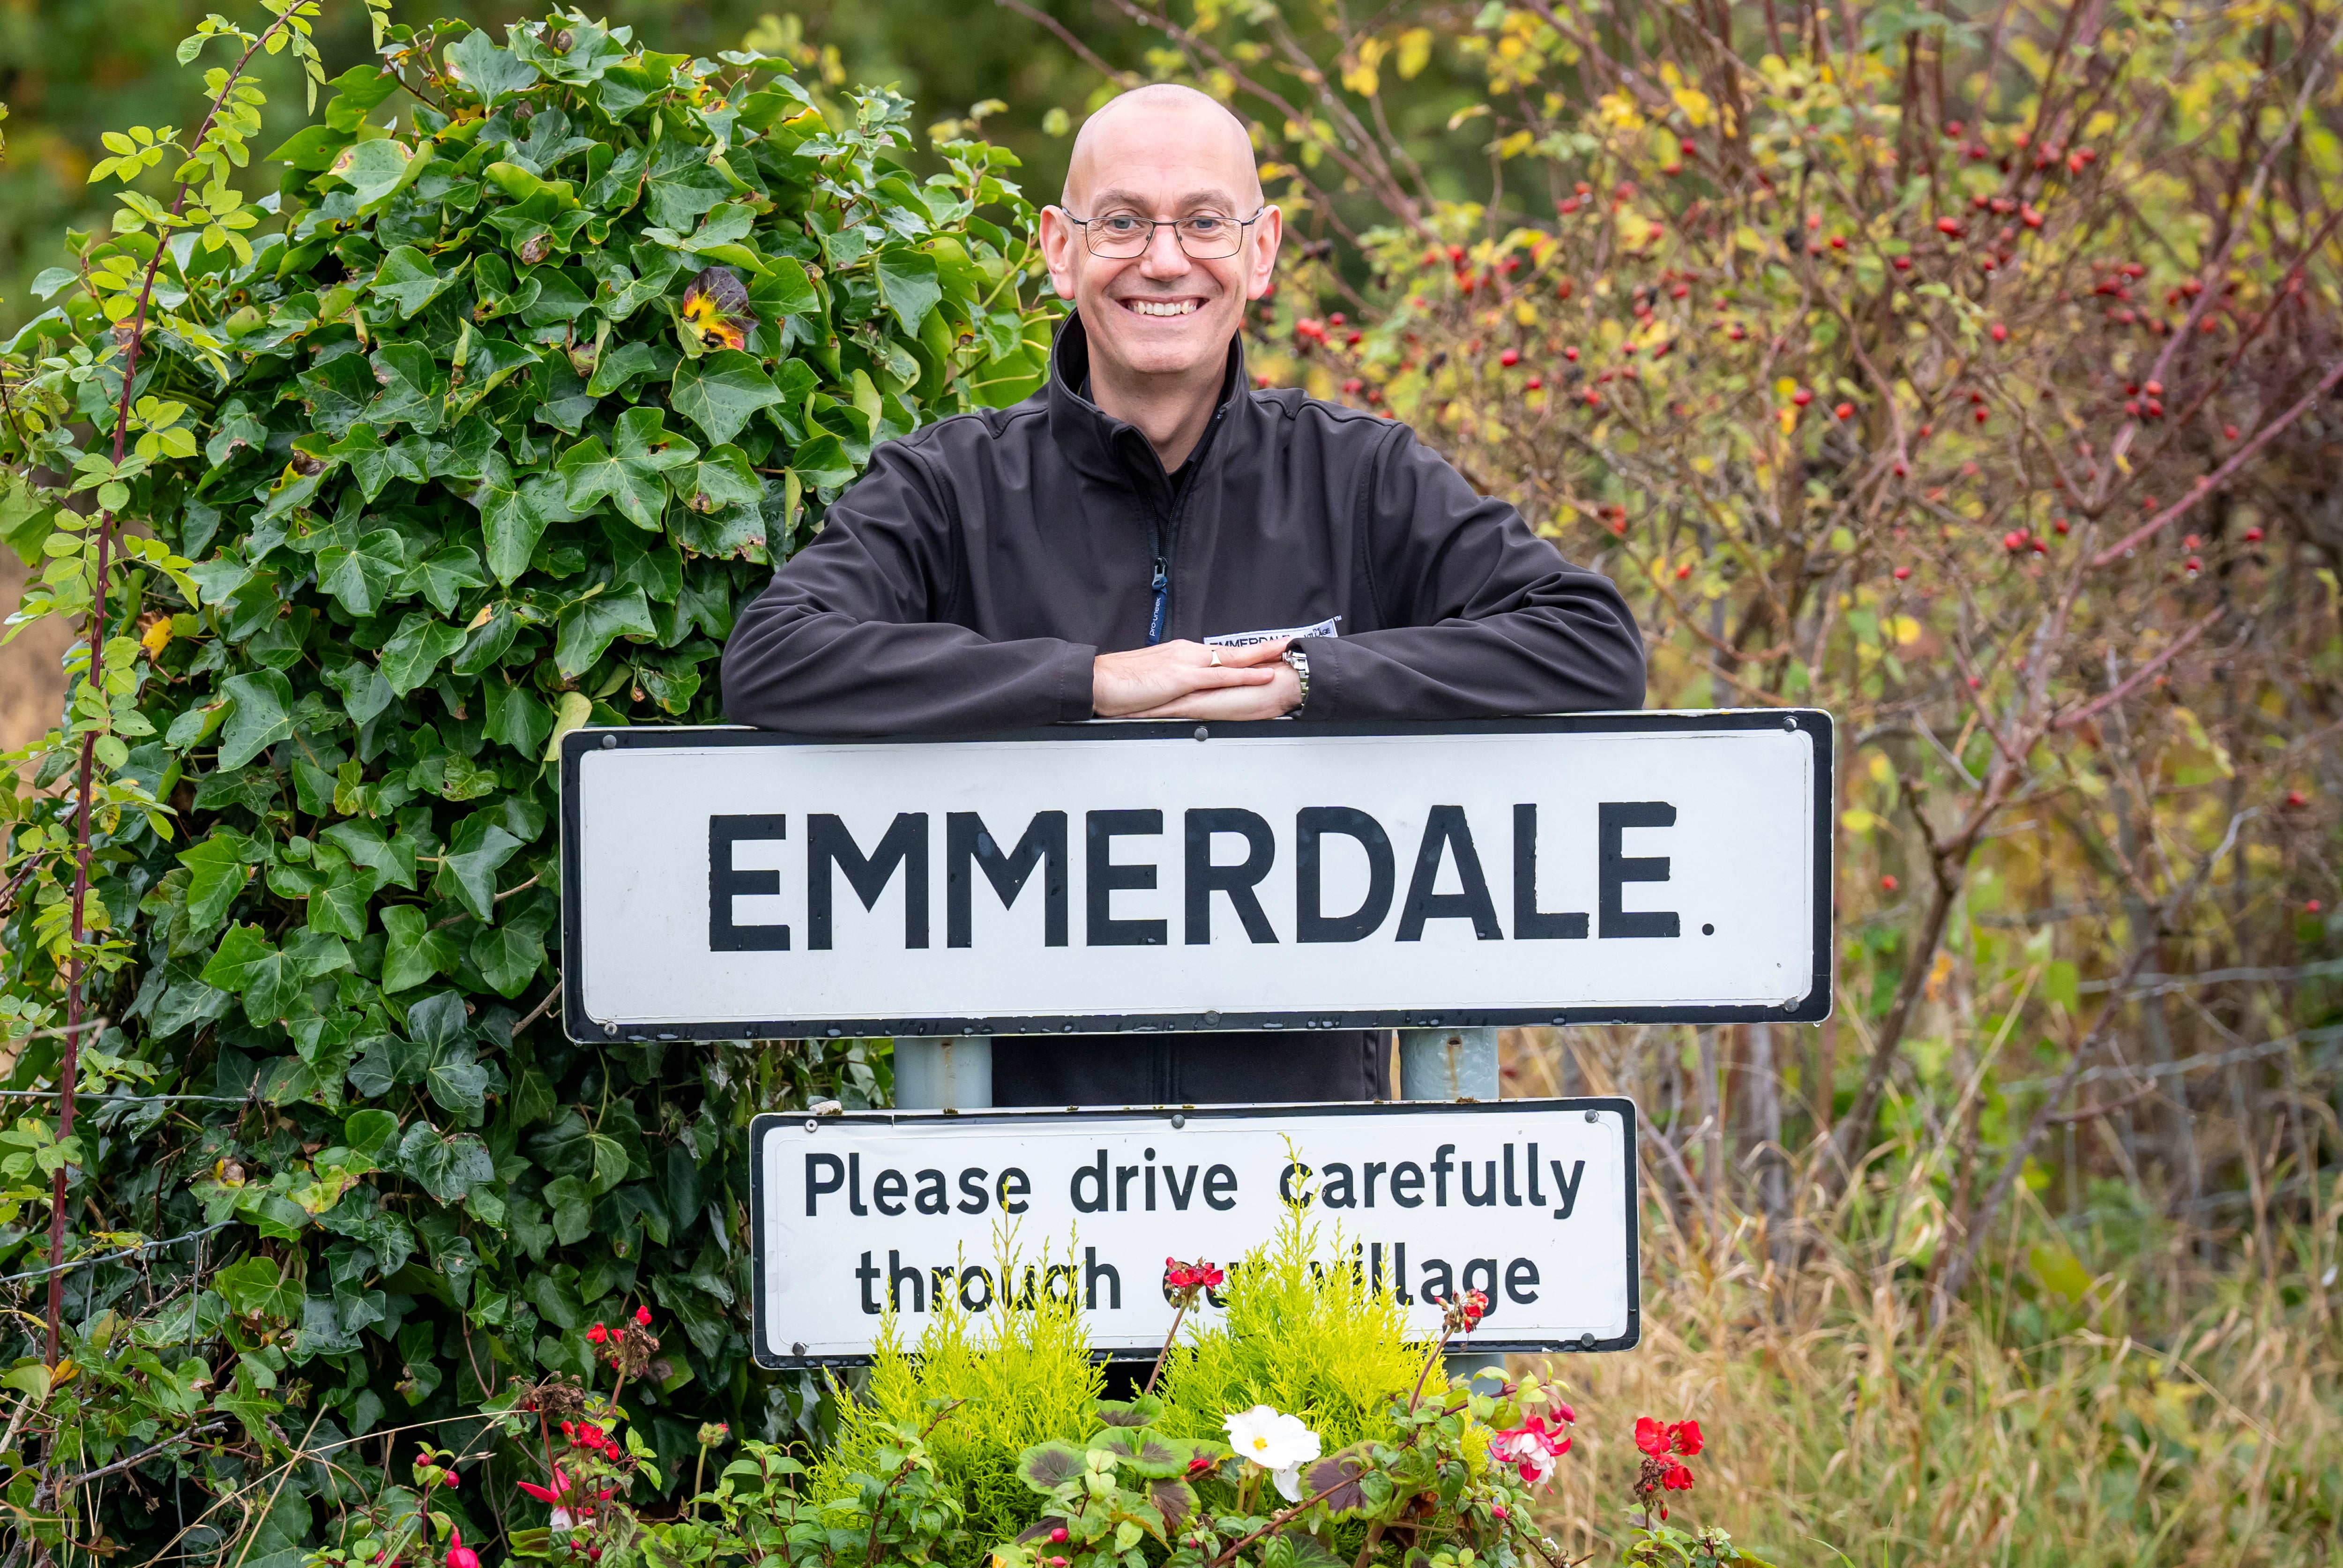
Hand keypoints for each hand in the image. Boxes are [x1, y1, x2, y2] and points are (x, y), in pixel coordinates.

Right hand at [1093, 638, 1290, 716]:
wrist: (1098, 681)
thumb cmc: (1118, 684)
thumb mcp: (1152, 683)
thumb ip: (1171, 684)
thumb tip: (1182, 693)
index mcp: (1180, 655)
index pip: (1219, 653)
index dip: (1244, 653)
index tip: (1264, 651)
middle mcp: (1187, 653)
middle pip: (1233, 650)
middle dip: (1263, 647)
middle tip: (1288, 643)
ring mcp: (1187, 664)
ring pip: (1234, 658)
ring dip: (1262, 656)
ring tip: (1287, 653)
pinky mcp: (1183, 678)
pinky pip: (1222, 676)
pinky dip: (1246, 674)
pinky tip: (1263, 674)